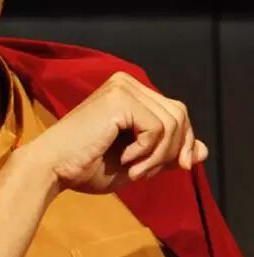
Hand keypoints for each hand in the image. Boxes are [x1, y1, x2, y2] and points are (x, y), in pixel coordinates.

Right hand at [23, 71, 207, 194]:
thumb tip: (204, 150)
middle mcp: (126, 83)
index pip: (176, 111)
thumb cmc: (85, 167)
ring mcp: (122, 88)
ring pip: (172, 122)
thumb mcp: (138, 162)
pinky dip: (147, 152)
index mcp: (128, 93)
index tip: (183, 167)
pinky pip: (157, 128)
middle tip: (147, 173)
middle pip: (179, 113)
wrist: (51, 169)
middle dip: (174, 149)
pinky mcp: (120, 100)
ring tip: (135, 171)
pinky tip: (125, 160)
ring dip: (158, 156)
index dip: (185, 141)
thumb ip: (169, 153)